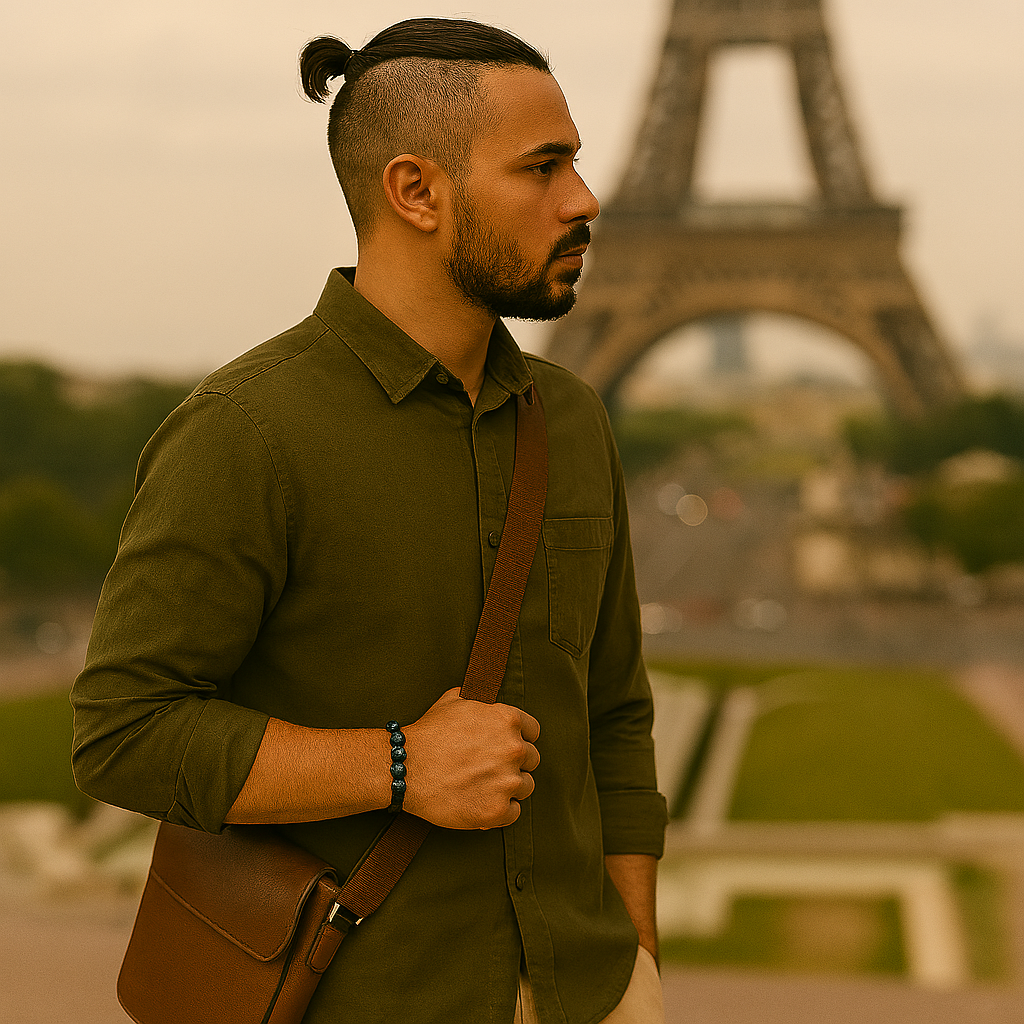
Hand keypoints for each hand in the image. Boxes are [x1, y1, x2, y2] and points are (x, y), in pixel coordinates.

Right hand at [402, 688, 540, 829]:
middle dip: (514, 763)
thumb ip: (480, 701)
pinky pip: (513, 813)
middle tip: (491, 767)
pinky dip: (501, 811)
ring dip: (509, 787)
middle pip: (531, 759)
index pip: (533, 731)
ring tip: (485, 786)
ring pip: (524, 786)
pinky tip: (483, 803)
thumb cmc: (428, 733)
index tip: (507, 746)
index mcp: (508, 720)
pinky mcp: (496, 811)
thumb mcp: (454, 700)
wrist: (406, 768)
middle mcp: (513, 749)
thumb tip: (487, 702)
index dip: (520, 738)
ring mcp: (506, 781)